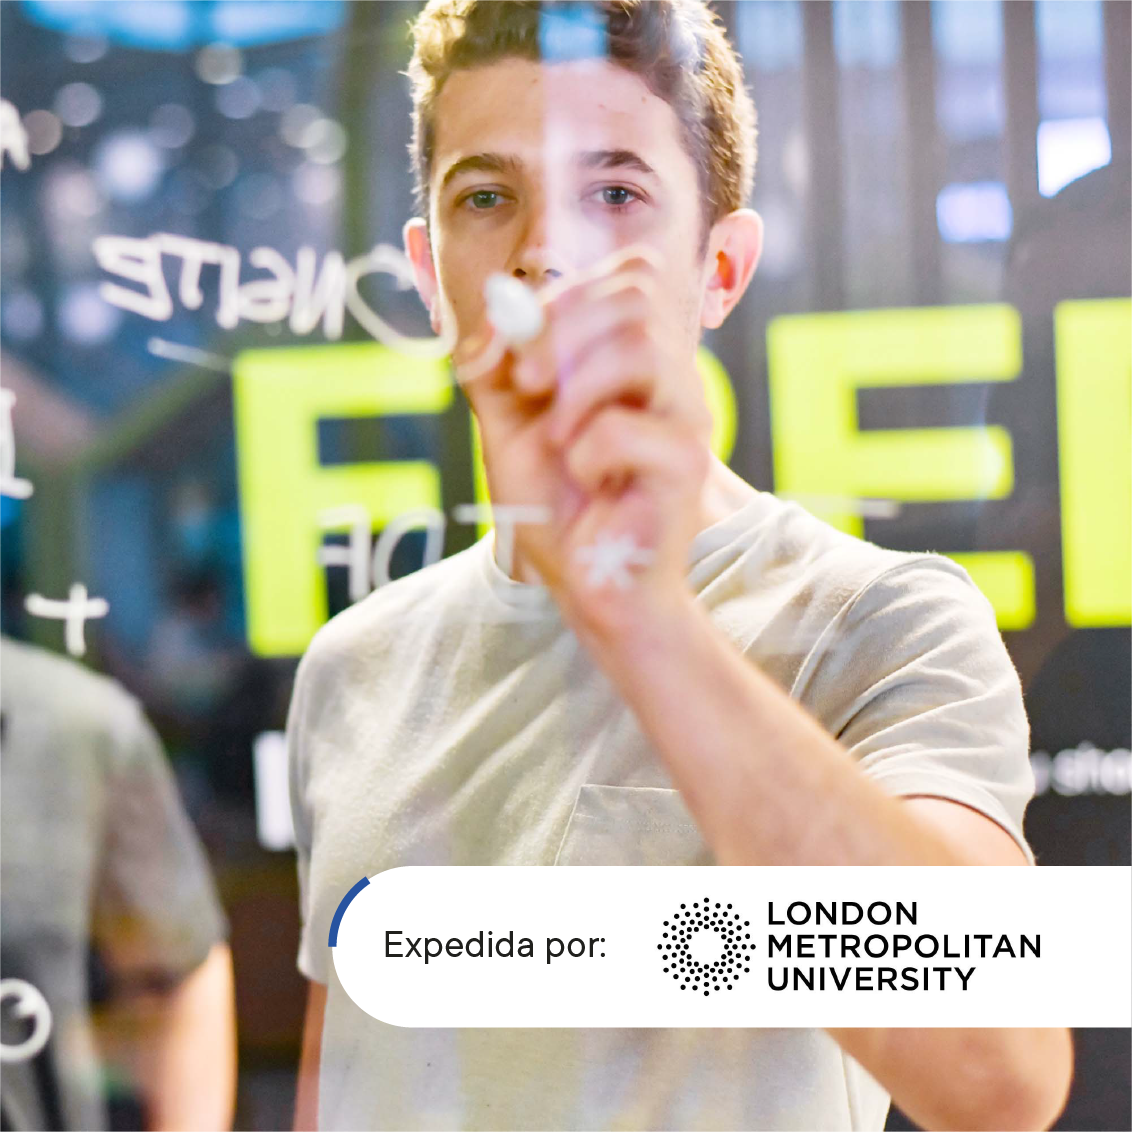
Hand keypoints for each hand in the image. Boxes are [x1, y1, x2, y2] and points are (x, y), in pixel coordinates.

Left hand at [456, 244, 712, 635]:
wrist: (590, 587)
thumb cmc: (559, 511)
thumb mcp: (508, 428)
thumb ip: (496, 369)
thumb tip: (494, 312)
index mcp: (637, 361)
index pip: (630, 276)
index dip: (568, 293)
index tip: (524, 349)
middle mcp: (671, 379)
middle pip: (636, 296)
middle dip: (563, 328)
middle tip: (527, 382)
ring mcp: (686, 419)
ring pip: (642, 348)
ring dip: (576, 389)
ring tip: (557, 439)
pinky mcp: (685, 466)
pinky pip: (626, 429)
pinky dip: (586, 452)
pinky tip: (588, 482)